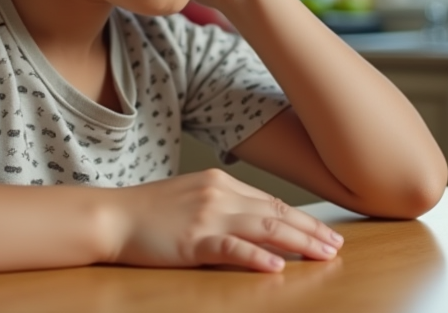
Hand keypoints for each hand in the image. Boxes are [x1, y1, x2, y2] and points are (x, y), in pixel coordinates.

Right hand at [108, 169, 342, 271]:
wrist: (111, 216)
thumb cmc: (148, 212)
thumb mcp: (191, 197)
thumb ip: (223, 206)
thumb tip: (257, 226)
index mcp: (220, 182)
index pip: (270, 202)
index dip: (301, 219)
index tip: (323, 232)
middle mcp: (219, 194)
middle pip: (276, 213)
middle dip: (310, 230)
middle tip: (336, 245)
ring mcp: (207, 216)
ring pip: (264, 228)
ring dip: (298, 242)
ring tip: (322, 255)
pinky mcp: (193, 240)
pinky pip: (232, 248)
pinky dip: (257, 256)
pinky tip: (276, 265)